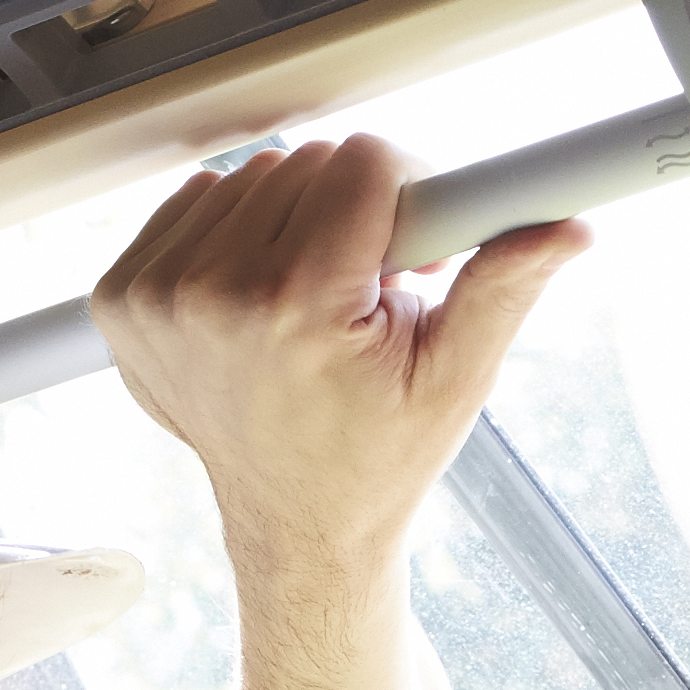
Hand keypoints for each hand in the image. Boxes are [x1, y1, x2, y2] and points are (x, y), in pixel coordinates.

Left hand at [89, 137, 584, 588]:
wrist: (297, 528)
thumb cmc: (378, 459)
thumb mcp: (455, 380)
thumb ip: (502, 289)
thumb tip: (567, 228)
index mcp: (295, 309)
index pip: (363, 161)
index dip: (407, 193)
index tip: (415, 248)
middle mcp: (210, 295)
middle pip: (304, 163)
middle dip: (350, 211)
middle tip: (368, 286)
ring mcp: (155, 298)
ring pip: (247, 177)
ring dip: (289, 219)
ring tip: (314, 298)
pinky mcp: (122, 300)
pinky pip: (191, 204)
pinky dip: (231, 233)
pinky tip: (259, 296)